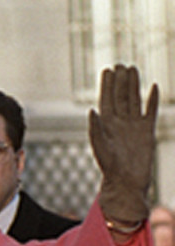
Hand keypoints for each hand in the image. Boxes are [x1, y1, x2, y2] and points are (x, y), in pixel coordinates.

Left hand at [90, 64, 159, 227]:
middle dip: (120, 81)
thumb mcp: (99, 146)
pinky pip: (150, 111)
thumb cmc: (109, 166)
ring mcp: (134, 125)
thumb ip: (95, 128)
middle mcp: (120, 122)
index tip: (108, 69)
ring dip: (134, 85)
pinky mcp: (147, 131)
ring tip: (133, 69)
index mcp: (106, 124)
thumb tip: (91, 110)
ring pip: (134, 100)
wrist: (126, 181)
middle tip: (120, 64)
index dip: (106, 85)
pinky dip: (152, 100)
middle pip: (120, 96)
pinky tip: (154, 87)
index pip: (106, 99)